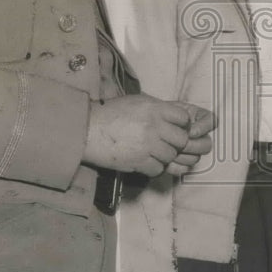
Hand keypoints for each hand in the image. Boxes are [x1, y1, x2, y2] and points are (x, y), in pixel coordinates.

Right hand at [84, 95, 211, 176]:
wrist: (87, 130)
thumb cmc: (111, 114)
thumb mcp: (138, 102)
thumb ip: (159, 108)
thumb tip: (177, 116)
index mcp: (155, 109)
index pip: (184, 119)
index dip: (182, 125)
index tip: (176, 128)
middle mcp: (154, 126)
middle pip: (182, 140)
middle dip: (176, 143)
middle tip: (167, 143)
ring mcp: (147, 145)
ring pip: (171, 156)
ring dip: (164, 156)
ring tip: (153, 151)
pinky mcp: (138, 162)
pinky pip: (158, 169)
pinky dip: (154, 167)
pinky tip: (145, 160)